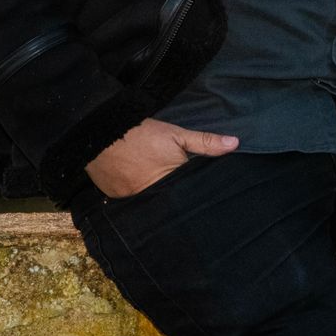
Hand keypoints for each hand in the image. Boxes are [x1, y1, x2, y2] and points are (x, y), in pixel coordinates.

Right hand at [85, 117, 237, 198]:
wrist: (100, 131)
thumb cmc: (141, 133)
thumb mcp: (176, 134)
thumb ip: (205, 142)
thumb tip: (235, 144)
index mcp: (169, 181)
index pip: (187, 193)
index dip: (194, 193)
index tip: (201, 196)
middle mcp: (150, 195)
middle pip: (168, 201)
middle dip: (175, 199)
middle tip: (180, 196)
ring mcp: (130, 199)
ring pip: (148, 203)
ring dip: (155, 199)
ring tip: (159, 194)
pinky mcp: (114, 197)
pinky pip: (129, 202)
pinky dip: (135, 197)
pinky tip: (139, 189)